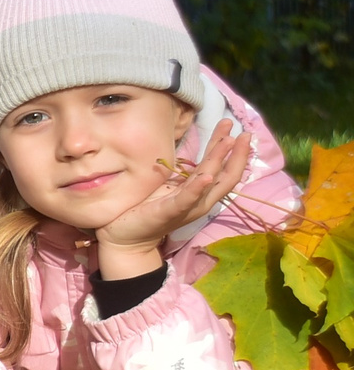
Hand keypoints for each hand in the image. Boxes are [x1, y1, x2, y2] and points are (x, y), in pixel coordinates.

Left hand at [94, 119, 250, 277]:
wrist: (126, 239)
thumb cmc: (145, 208)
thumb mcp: (168, 187)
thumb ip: (181, 174)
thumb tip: (188, 151)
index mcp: (198, 193)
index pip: (220, 169)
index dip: (230, 150)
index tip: (236, 129)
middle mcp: (199, 200)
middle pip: (224, 175)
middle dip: (235, 153)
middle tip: (244, 132)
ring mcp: (186, 207)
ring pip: (209, 182)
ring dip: (219, 160)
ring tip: (229, 141)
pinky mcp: (168, 212)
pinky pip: (185, 200)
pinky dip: (197, 189)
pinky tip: (205, 177)